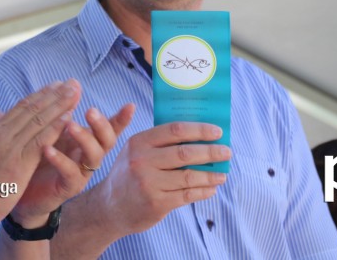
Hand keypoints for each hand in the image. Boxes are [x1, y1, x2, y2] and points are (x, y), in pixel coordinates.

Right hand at [0, 80, 80, 229]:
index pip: (22, 107)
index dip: (41, 94)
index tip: (56, 85)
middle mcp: (3, 134)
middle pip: (33, 108)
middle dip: (55, 94)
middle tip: (72, 82)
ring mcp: (10, 147)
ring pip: (39, 120)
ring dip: (60, 104)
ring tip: (75, 93)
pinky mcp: (18, 163)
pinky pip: (40, 140)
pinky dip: (55, 126)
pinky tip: (69, 117)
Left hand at [10, 98, 135, 227]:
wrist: (24, 195)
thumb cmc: (39, 160)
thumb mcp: (50, 131)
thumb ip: (58, 111)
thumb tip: (66, 83)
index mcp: (86, 140)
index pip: (108, 127)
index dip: (121, 118)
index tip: (130, 105)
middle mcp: (88, 155)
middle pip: (107, 139)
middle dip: (102, 124)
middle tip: (91, 110)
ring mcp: (81, 172)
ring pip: (94, 155)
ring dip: (84, 138)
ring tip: (69, 125)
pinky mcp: (68, 187)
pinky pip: (70, 173)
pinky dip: (60, 159)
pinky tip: (47, 148)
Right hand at [89, 122, 229, 235]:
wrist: (109, 207)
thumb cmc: (130, 174)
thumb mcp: (135, 151)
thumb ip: (160, 142)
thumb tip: (199, 135)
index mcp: (139, 142)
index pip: (175, 130)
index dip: (199, 130)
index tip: (217, 131)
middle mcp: (141, 161)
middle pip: (185, 153)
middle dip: (210, 152)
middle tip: (227, 152)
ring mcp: (148, 183)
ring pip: (188, 176)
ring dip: (210, 175)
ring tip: (223, 174)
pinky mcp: (156, 203)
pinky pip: (186, 195)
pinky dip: (202, 191)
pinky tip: (211, 189)